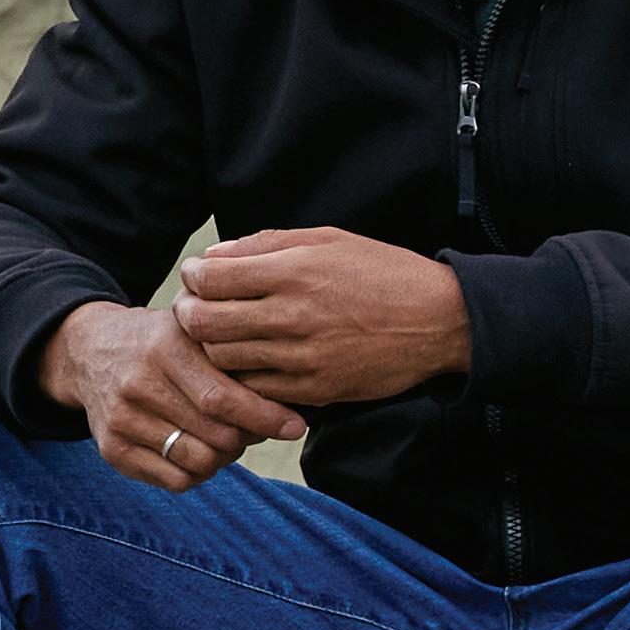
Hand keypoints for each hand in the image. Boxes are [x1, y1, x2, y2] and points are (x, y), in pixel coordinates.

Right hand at [38, 302, 304, 494]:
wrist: (90, 350)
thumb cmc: (161, 342)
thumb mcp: (192, 331)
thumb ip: (234, 355)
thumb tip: (292, 393)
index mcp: (164, 348)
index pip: (222, 398)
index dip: (264, 417)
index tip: (294, 426)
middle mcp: (138, 384)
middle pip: (216, 437)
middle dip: (247, 438)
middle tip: (254, 429)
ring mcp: (122, 420)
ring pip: (200, 463)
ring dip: (225, 458)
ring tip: (226, 438)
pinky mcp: (112, 450)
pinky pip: (176, 481)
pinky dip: (200, 472)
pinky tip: (200, 450)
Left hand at [177, 230, 470, 407]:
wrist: (439, 321)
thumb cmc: (382, 272)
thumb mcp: (329, 240)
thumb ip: (269, 245)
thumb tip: (217, 257)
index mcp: (295, 271)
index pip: (212, 279)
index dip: (193, 277)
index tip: (196, 276)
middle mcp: (294, 315)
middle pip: (206, 324)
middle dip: (190, 315)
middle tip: (194, 309)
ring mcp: (303, 357)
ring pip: (225, 360)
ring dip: (213, 347)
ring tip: (222, 335)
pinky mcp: (316, 389)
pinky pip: (256, 388)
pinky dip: (243, 376)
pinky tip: (251, 361)